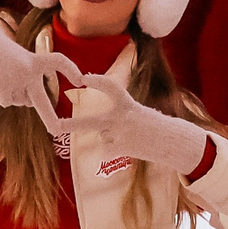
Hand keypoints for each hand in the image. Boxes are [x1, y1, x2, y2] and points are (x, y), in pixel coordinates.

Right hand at [0, 15, 80, 123]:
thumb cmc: (3, 53)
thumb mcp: (22, 60)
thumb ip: (30, 79)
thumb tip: (29, 104)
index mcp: (36, 59)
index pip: (58, 61)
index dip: (70, 69)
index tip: (81, 80)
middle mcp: (28, 71)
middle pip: (42, 101)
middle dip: (49, 118)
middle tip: (57, 131)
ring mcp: (15, 80)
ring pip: (21, 101)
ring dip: (14, 93)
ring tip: (4, 75)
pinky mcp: (2, 87)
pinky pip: (8, 102)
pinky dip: (3, 96)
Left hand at [77, 73, 210, 170]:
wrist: (171, 142)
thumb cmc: (155, 125)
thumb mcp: (139, 112)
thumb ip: (119, 115)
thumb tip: (99, 130)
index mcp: (128, 105)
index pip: (110, 88)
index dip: (97, 81)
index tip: (84, 78)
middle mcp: (122, 120)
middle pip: (90, 123)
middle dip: (71, 125)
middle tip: (55, 125)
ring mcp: (121, 136)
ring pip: (103, 136)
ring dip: (112, 137)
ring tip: (130, 136)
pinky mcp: (122, 150)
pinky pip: (108, 149)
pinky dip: (115, 149)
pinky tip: (129, 146)